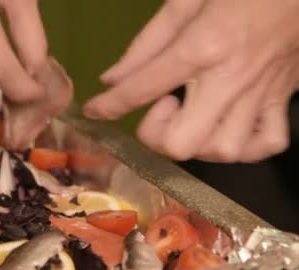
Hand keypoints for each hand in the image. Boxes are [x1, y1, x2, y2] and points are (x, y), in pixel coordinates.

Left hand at [84, 0, 298, 162]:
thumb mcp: (187, 0)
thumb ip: (146, 43)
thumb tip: (112, 79)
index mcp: (202, 47)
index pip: (142, 89)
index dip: (109, 106)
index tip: (94, 111)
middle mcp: (230, 80)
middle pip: (182, 143)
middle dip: (157, 134)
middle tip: (161, 106)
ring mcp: (261, 93)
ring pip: (224, 150)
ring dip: (198, 142)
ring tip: (193, 115)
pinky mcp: (285, 97)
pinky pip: (268, 143)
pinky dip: (244, 146)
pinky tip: (228, 127)